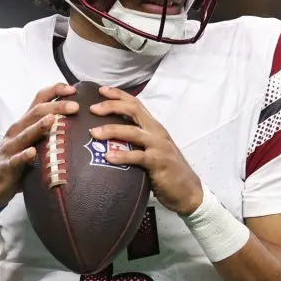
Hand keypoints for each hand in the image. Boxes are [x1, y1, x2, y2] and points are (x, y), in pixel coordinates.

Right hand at [0, 83, 78, 207]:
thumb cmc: (17, 162)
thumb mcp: (32, 142)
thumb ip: (47, 132)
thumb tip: (75, 123)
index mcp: (24, 124)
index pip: (39, 100)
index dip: (55, 91)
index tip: (72, 89)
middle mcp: (16, 131)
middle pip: (36, 113)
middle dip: (55, 107)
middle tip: (75, 106)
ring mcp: (10, 148)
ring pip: (25, 134)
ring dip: (39, 126)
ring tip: (52, 120)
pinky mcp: (6, 166)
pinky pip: (16, 160)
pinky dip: (24, 156)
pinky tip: (32, 152)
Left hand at [89, 86, 203, 215]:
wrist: (188, 190)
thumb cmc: (166, 170)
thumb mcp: (152, 149)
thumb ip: (136, 141)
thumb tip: (110, 138)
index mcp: (154, 126)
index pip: (136, 103)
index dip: (119, 95)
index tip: (101, 90)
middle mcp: (156, 132)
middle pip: (133, 110)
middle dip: (112, 106)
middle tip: (92, 108)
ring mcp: (159, 146)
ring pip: (132, 132)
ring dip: (111, 130)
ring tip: (94, 133)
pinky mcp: (159, 162)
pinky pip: (137, 157)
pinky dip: (122, 156)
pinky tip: (108, 157)